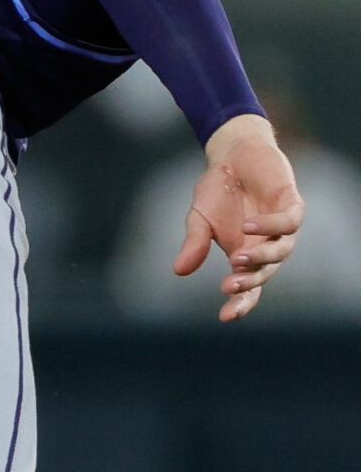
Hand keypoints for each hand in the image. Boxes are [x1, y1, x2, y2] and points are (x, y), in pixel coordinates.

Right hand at [176, 113, 303, 321]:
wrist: (232, 154)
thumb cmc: (217, 190)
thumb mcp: (198, 219)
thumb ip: (193, 244)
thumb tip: (178, 271)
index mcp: (244, 253)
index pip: (248, 287)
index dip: (240, 304)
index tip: (224, 317)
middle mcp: (266, 244)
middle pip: (266, 273)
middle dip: (249, 282)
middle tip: (228, 285)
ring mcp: (282, 225)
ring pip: (282, 251)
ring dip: (261, 258)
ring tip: (236, 257)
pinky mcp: (292, 203)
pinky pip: (289, 221)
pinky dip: (271, 226)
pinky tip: (248, 224)